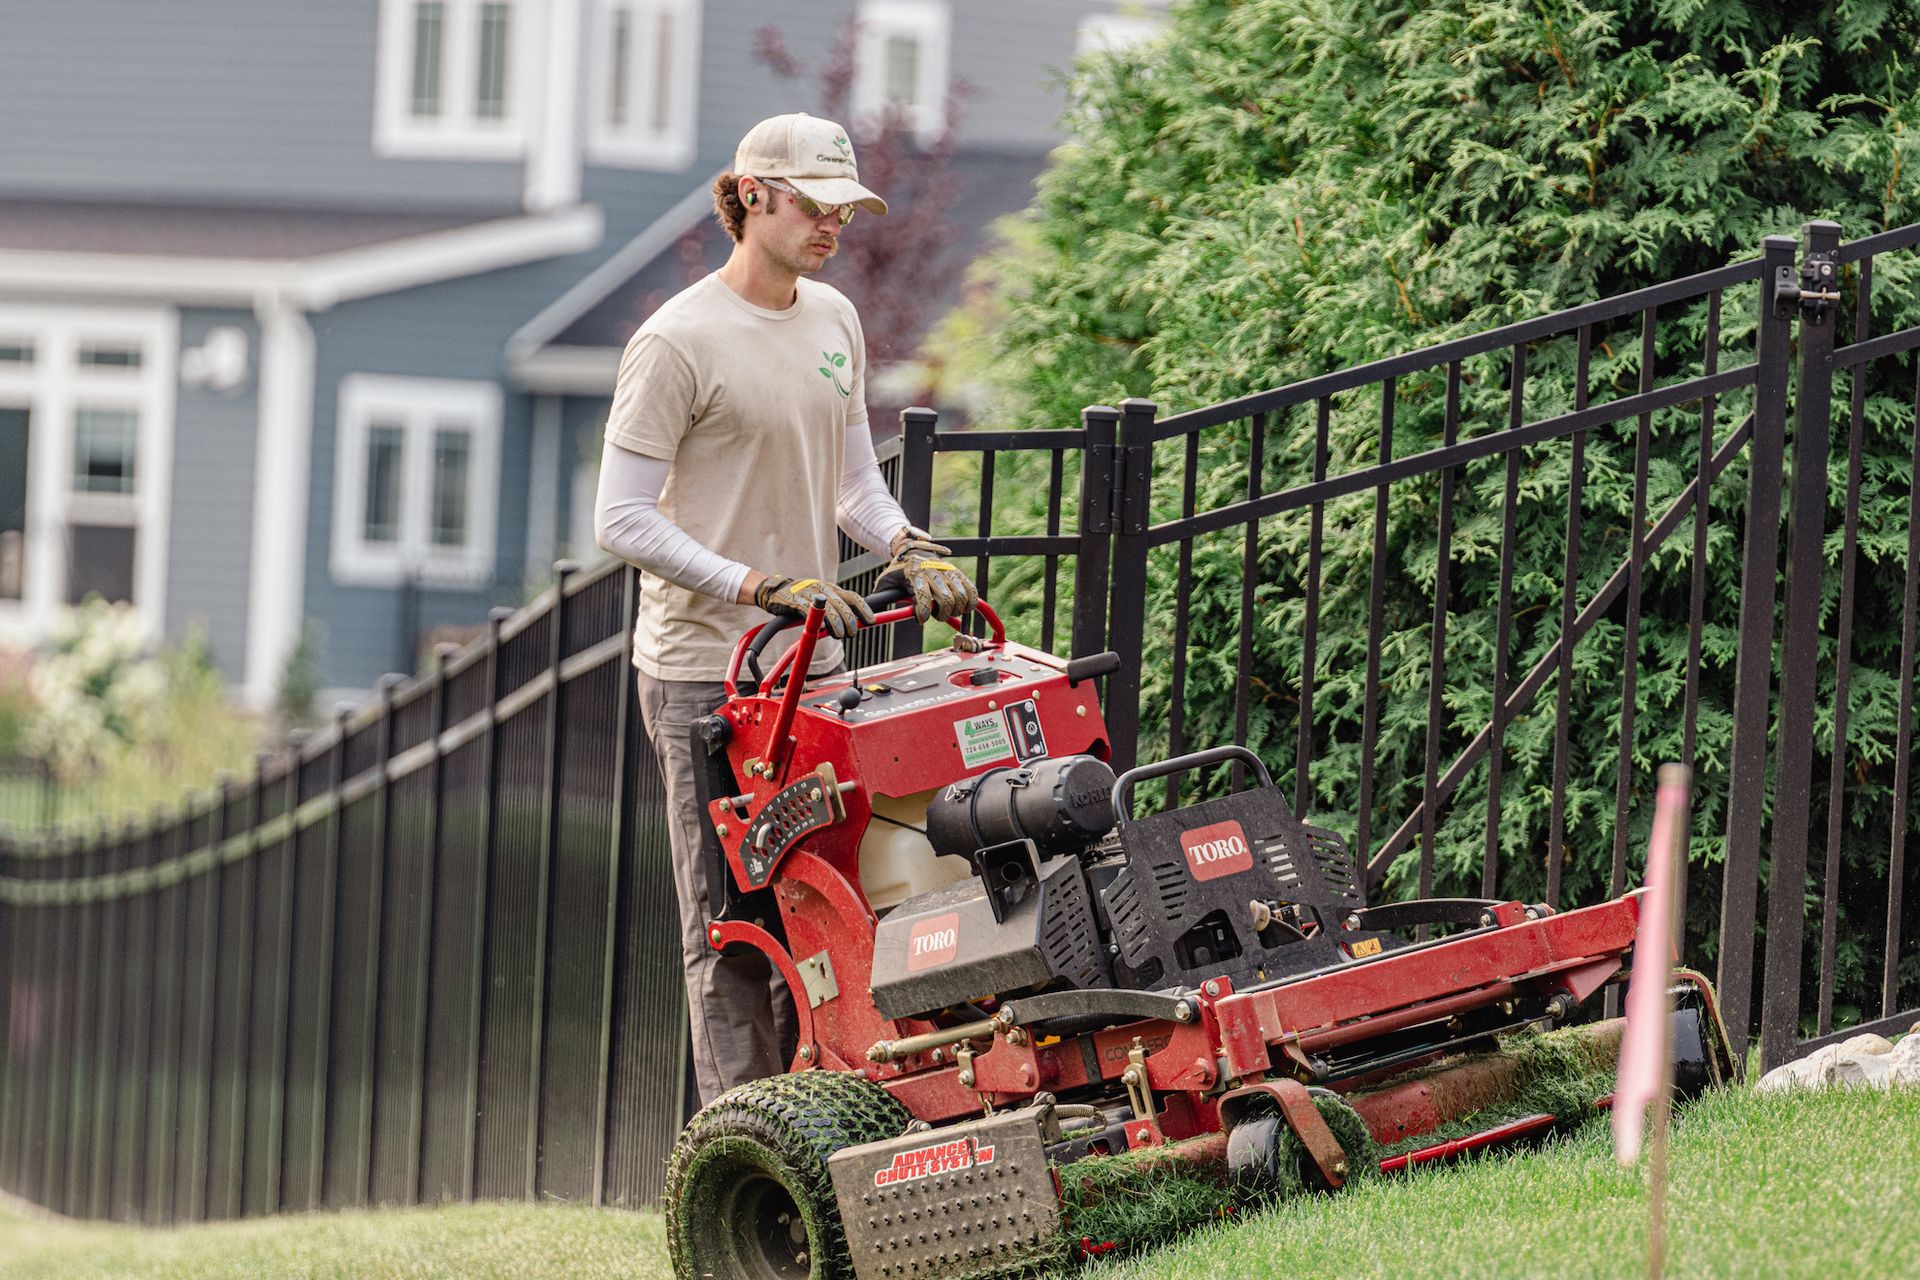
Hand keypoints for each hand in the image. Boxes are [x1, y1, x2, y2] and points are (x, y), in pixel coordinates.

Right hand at [752, 573, 875, 637]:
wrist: (774, 590)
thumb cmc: (800, 598)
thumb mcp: (820, 599)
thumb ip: (835, 608)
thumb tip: (854, 622)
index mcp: (830, 588)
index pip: (852, 597)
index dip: (864, 609)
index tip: (871, 621)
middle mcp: (822, 589)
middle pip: (843, 604)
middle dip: (851, 621)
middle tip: (853, 633)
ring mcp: (809, 594)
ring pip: (828, 609)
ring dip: (837, 624)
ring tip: (840, 635)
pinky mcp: (795, 601)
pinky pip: (809, 611)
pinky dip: (817, 620)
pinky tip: (821, 629)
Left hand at [880, 526, 977, 622]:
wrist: (911, 548)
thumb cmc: (897, 570)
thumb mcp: (884, 582)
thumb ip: (879, 599)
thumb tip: (870, 618)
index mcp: (914, 574)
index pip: (924, 598)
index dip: (924, 614)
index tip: (921, 619)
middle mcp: (932, 571)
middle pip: (946, 599)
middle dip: (943, 614)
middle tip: (937, 617)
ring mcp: (947, 571)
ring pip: (960, 596)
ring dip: (956, 610)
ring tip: (948, 612)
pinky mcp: (956, 572)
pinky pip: (970, 589)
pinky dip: (971, 602)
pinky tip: (965, 608)